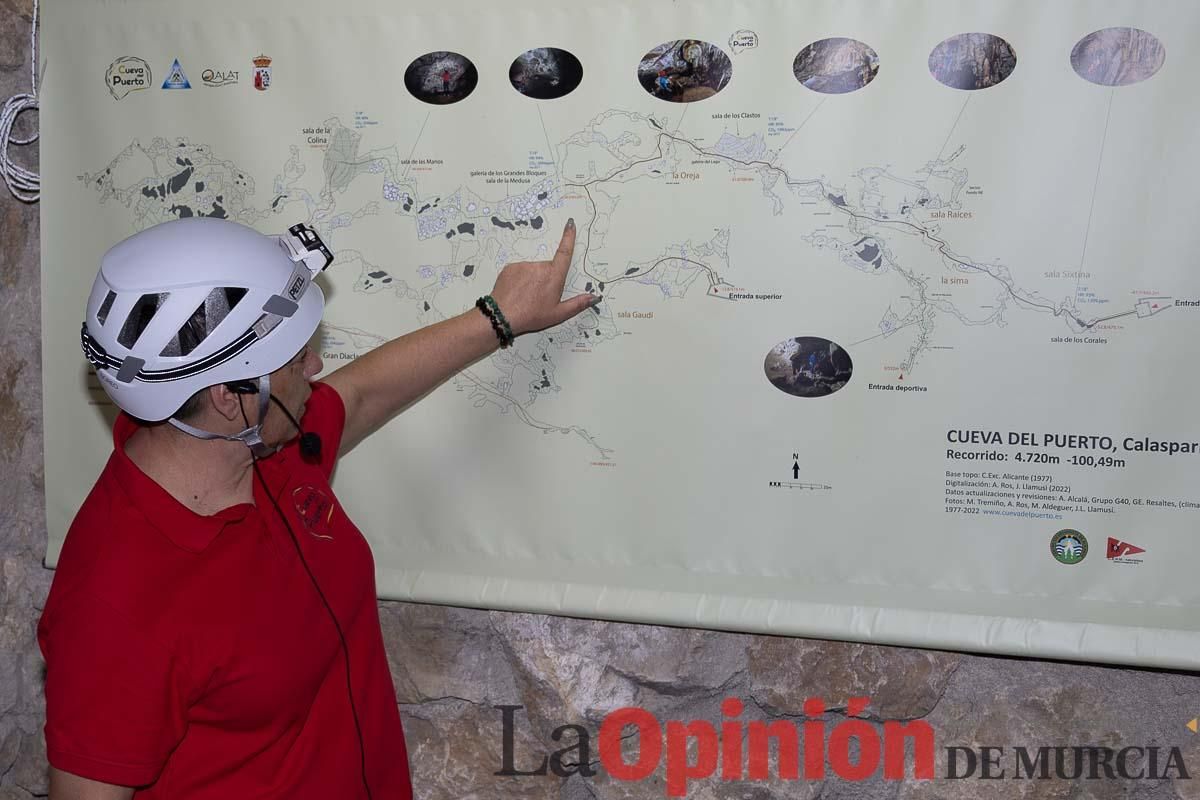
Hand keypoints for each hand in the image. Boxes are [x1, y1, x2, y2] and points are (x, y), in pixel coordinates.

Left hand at [489, 219, 599, 335]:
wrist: (503, 316)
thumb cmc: (531, 315)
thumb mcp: (558, 313)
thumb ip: (578, 304)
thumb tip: (594, 297)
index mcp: (554, 276)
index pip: (564, 252)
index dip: (568, 237)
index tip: (570, 224)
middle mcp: (540, 266)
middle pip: (548, 268)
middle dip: (546, 279)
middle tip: (539, 297)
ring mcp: (524, 265)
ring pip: (533, 270)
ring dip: (532, 280)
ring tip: (526, 297)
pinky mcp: (511, 267)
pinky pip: (519, 271)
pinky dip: (520, 280)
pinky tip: (517, 292)